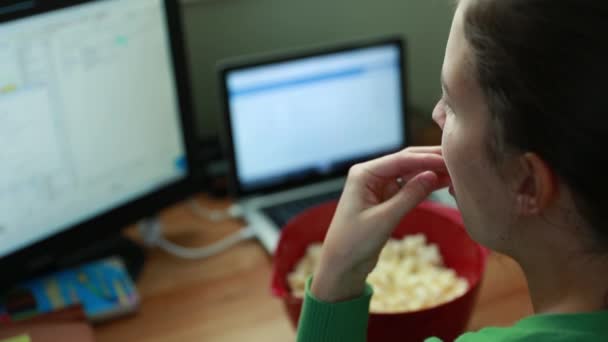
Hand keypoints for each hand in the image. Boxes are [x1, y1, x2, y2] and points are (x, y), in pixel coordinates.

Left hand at [311, 146, 449, 301]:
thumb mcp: (384, 219)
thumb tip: (434, 175)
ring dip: (431, 173)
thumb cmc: (354, 242)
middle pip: (406, 161)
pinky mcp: (386, 198)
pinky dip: (425, 186)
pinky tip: (445, 183)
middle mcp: (371, 174)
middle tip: (460, 161)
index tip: (451, 160)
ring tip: (458, 172)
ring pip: (411, 173)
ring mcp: (379, 185)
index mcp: (364, 173)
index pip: (401, 159)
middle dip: (431, 161)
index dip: (427, 159)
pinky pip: (409, 187)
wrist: (341, 265)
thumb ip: (409, 196)